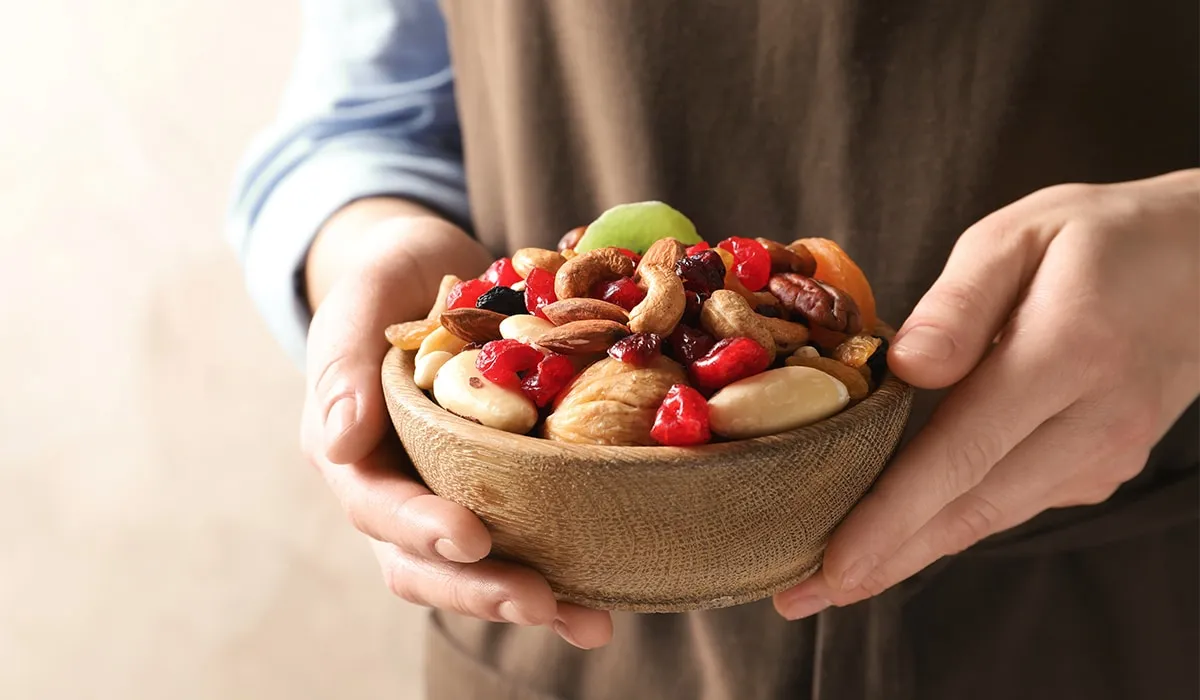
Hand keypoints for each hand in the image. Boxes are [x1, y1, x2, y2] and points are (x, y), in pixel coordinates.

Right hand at [302, 203, 612, 647]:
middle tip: (541, 603)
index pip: (374, 503)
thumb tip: (336, 441)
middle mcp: (392, 485)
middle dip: (480, 588)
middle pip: (422, 561)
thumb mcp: (366, 292)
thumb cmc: (392, 273)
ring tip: (589, 622)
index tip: (471, 537)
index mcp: (350, 447)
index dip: (419, 527)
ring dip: (526, 600)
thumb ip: (343, 359)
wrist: (430, 269)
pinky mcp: (491, 491)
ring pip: (471, 570)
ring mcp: (442, 494)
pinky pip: (519, 541)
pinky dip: (558, 574)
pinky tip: (603, 598)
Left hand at [775, 169, 1199, 618]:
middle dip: (882, 559)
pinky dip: (949, 522)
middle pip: (970, 509)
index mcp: (1068, 354)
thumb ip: (960, 303)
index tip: (835, 564)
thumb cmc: (1101, 239)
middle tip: (802, 597)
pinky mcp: (1102, 468)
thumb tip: (906, 368)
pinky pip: (1011, 502)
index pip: (963, 453)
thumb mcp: (1022, 235)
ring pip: (989, 517)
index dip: (893, 516)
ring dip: (908, 552)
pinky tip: (897, 530)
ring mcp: (1105, 454)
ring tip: (831, 579)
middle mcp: (1095, 423)